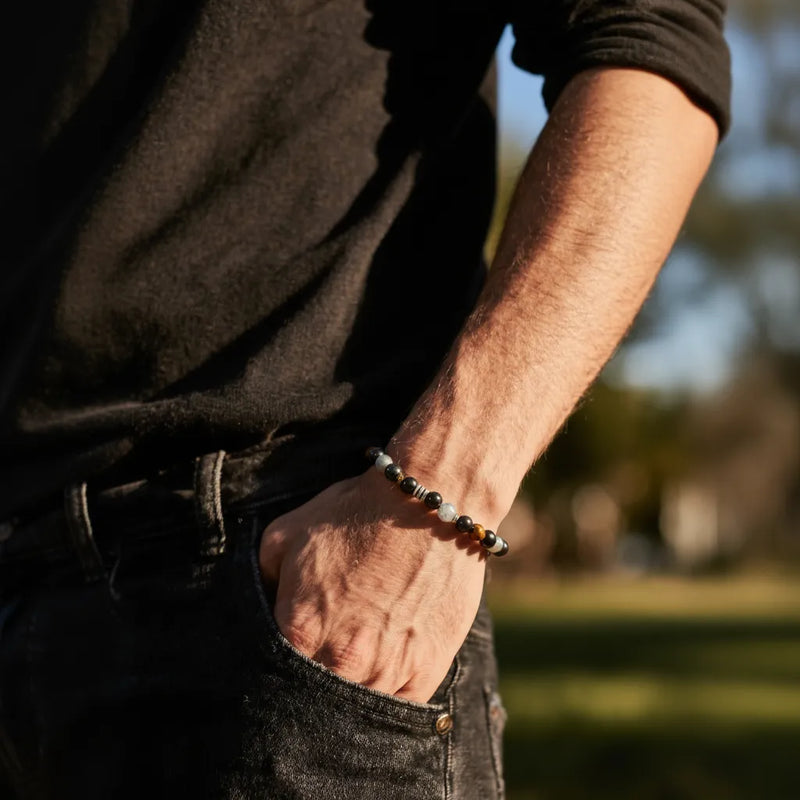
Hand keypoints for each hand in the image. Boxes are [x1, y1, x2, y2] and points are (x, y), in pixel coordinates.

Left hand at [258, 467, 489, 702]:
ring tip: (348, 673)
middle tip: (313, 672)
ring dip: (348, 698)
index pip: (268, 680)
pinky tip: (381, 678)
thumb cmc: (356, 514)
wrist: (429, 504)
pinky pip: (399, 710)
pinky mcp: (426, 671)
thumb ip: (260, 577)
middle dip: (306, 694)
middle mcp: (342, 661)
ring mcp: (388, 671)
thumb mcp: (286, 533)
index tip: (277, 666)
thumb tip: (260, 603)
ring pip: (356, 713)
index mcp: (299, 630)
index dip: (269, 674)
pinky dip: (386, 699)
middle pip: (311, 705)